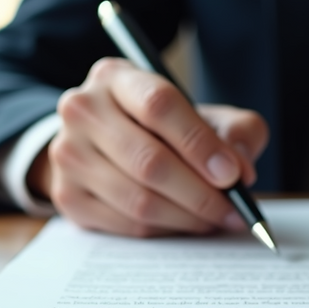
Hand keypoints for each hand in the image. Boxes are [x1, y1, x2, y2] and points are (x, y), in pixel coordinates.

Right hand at [28, 58, 267, 236]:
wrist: (104, 142)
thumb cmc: (163, 127)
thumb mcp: (202, 113)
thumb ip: (235, 131)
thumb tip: (241, 170)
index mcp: (116, 77)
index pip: (159, 106)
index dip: (200, 144)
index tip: (233, 175)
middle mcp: (82, 110)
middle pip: (148, 161)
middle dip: (201, 193)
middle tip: (234, 210)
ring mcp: (68, 155)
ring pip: (138, 200)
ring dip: (187, 218)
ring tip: (216, 220)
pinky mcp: (67, 195)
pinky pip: (126, 224)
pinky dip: (165, 230)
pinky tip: (186, 224)